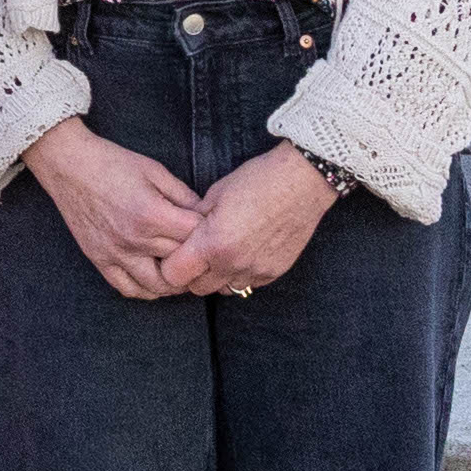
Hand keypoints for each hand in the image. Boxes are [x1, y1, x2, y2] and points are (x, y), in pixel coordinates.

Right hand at [23, 118, 205, 299]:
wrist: (67, 163)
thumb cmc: (111, 162)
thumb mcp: (154, 170)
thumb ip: (184, 195)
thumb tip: (207, 216)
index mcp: (152, 214)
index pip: (196, 237)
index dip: (210, 233)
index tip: (212, 229)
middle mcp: (135, 239)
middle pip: (181, 263)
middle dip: (197, 257)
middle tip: (202, 252)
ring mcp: (115, 253)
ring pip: (158, 286)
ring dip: (175, 282)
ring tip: (181, 270)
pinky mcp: (99, 259)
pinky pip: (127, 288)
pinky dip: (146, 290)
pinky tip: (155, 280)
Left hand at [158, 144, 337, 297]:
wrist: (301, 183)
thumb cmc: (256, 181)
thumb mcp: (214, 194)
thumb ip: (194, 219)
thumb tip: (182, 231)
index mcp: (213, 244)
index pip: (174, 274)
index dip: (169, 264)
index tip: (173, 252)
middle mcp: (234, 264)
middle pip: (197, 288)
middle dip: (191, 274)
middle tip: (194, 253)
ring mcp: (257, 271)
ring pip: (224, 289)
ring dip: (217, 276)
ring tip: (221, 252)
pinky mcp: (275, 273)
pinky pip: (249, 284)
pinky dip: (241, 274)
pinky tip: (244, 252)